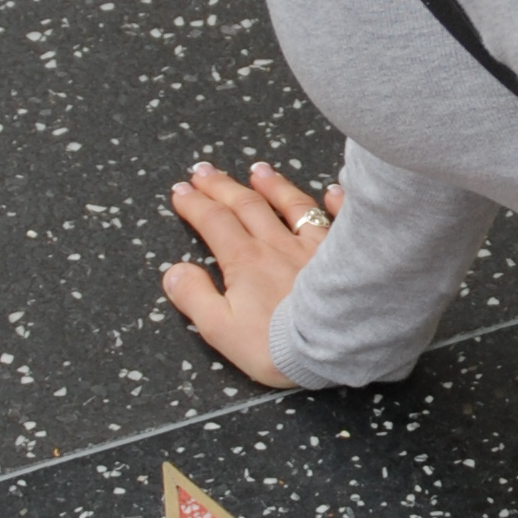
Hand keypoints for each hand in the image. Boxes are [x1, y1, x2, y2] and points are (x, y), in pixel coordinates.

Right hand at [161, 160, 343, 385]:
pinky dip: (335, 202)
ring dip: (273, 185)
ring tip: (258, 170)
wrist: (332, 346)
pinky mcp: (343, 254)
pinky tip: (331, 191)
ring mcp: (313, 246)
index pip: (213, 221)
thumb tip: (173, 271)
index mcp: (245, 260)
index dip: (194, 204)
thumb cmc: (274, 344)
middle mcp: (278, 244)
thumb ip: (194, 296)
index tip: (181, 190)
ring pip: (291, 205)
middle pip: (246, 205)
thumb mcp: (219, 328)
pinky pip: (339, 219)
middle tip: (205, 171)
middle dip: (222, 186)